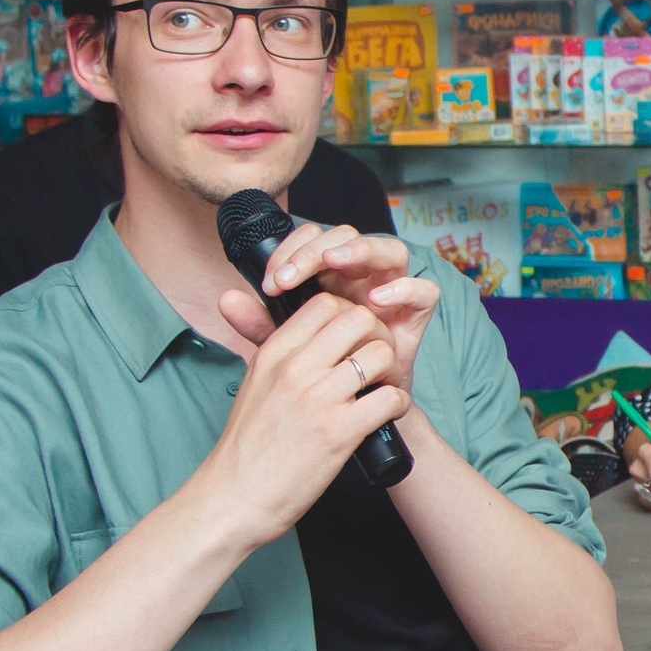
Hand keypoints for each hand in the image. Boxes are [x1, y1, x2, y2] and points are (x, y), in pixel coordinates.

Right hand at [193, 290, 410, 549]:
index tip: (352, 340)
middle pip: (359, 318)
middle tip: (375, 362)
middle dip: (377, 335)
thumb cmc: (247, 447)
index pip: (324, 304)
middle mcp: (296, 368)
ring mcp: (319, 398)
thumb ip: (281, 354)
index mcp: (274, 354)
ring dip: (391, 371)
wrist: (234, 497)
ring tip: (381, 389)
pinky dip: (397, 404)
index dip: (349, 314)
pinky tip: (385, 415)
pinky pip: (390, 398)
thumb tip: (308, 330)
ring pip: (380, 354)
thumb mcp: (255, 385)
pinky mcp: (340, 431)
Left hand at [221, 223, 438, 395]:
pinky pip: (424, 292)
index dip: (290, 251)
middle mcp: (362, 277)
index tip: (270, 283)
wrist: (353, 414)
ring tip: (335, 262)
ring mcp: (392, 293)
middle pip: (348, 236)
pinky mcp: (416, 317)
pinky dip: (404, 288)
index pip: (312, 240)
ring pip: (390, 251)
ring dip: (362, 250)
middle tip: (291, 277)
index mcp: (330, 276)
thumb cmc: (323, 375)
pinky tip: (377, 299)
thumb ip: (259, 322)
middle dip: (317, 250)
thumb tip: (226, 299)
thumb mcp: (285, 347)